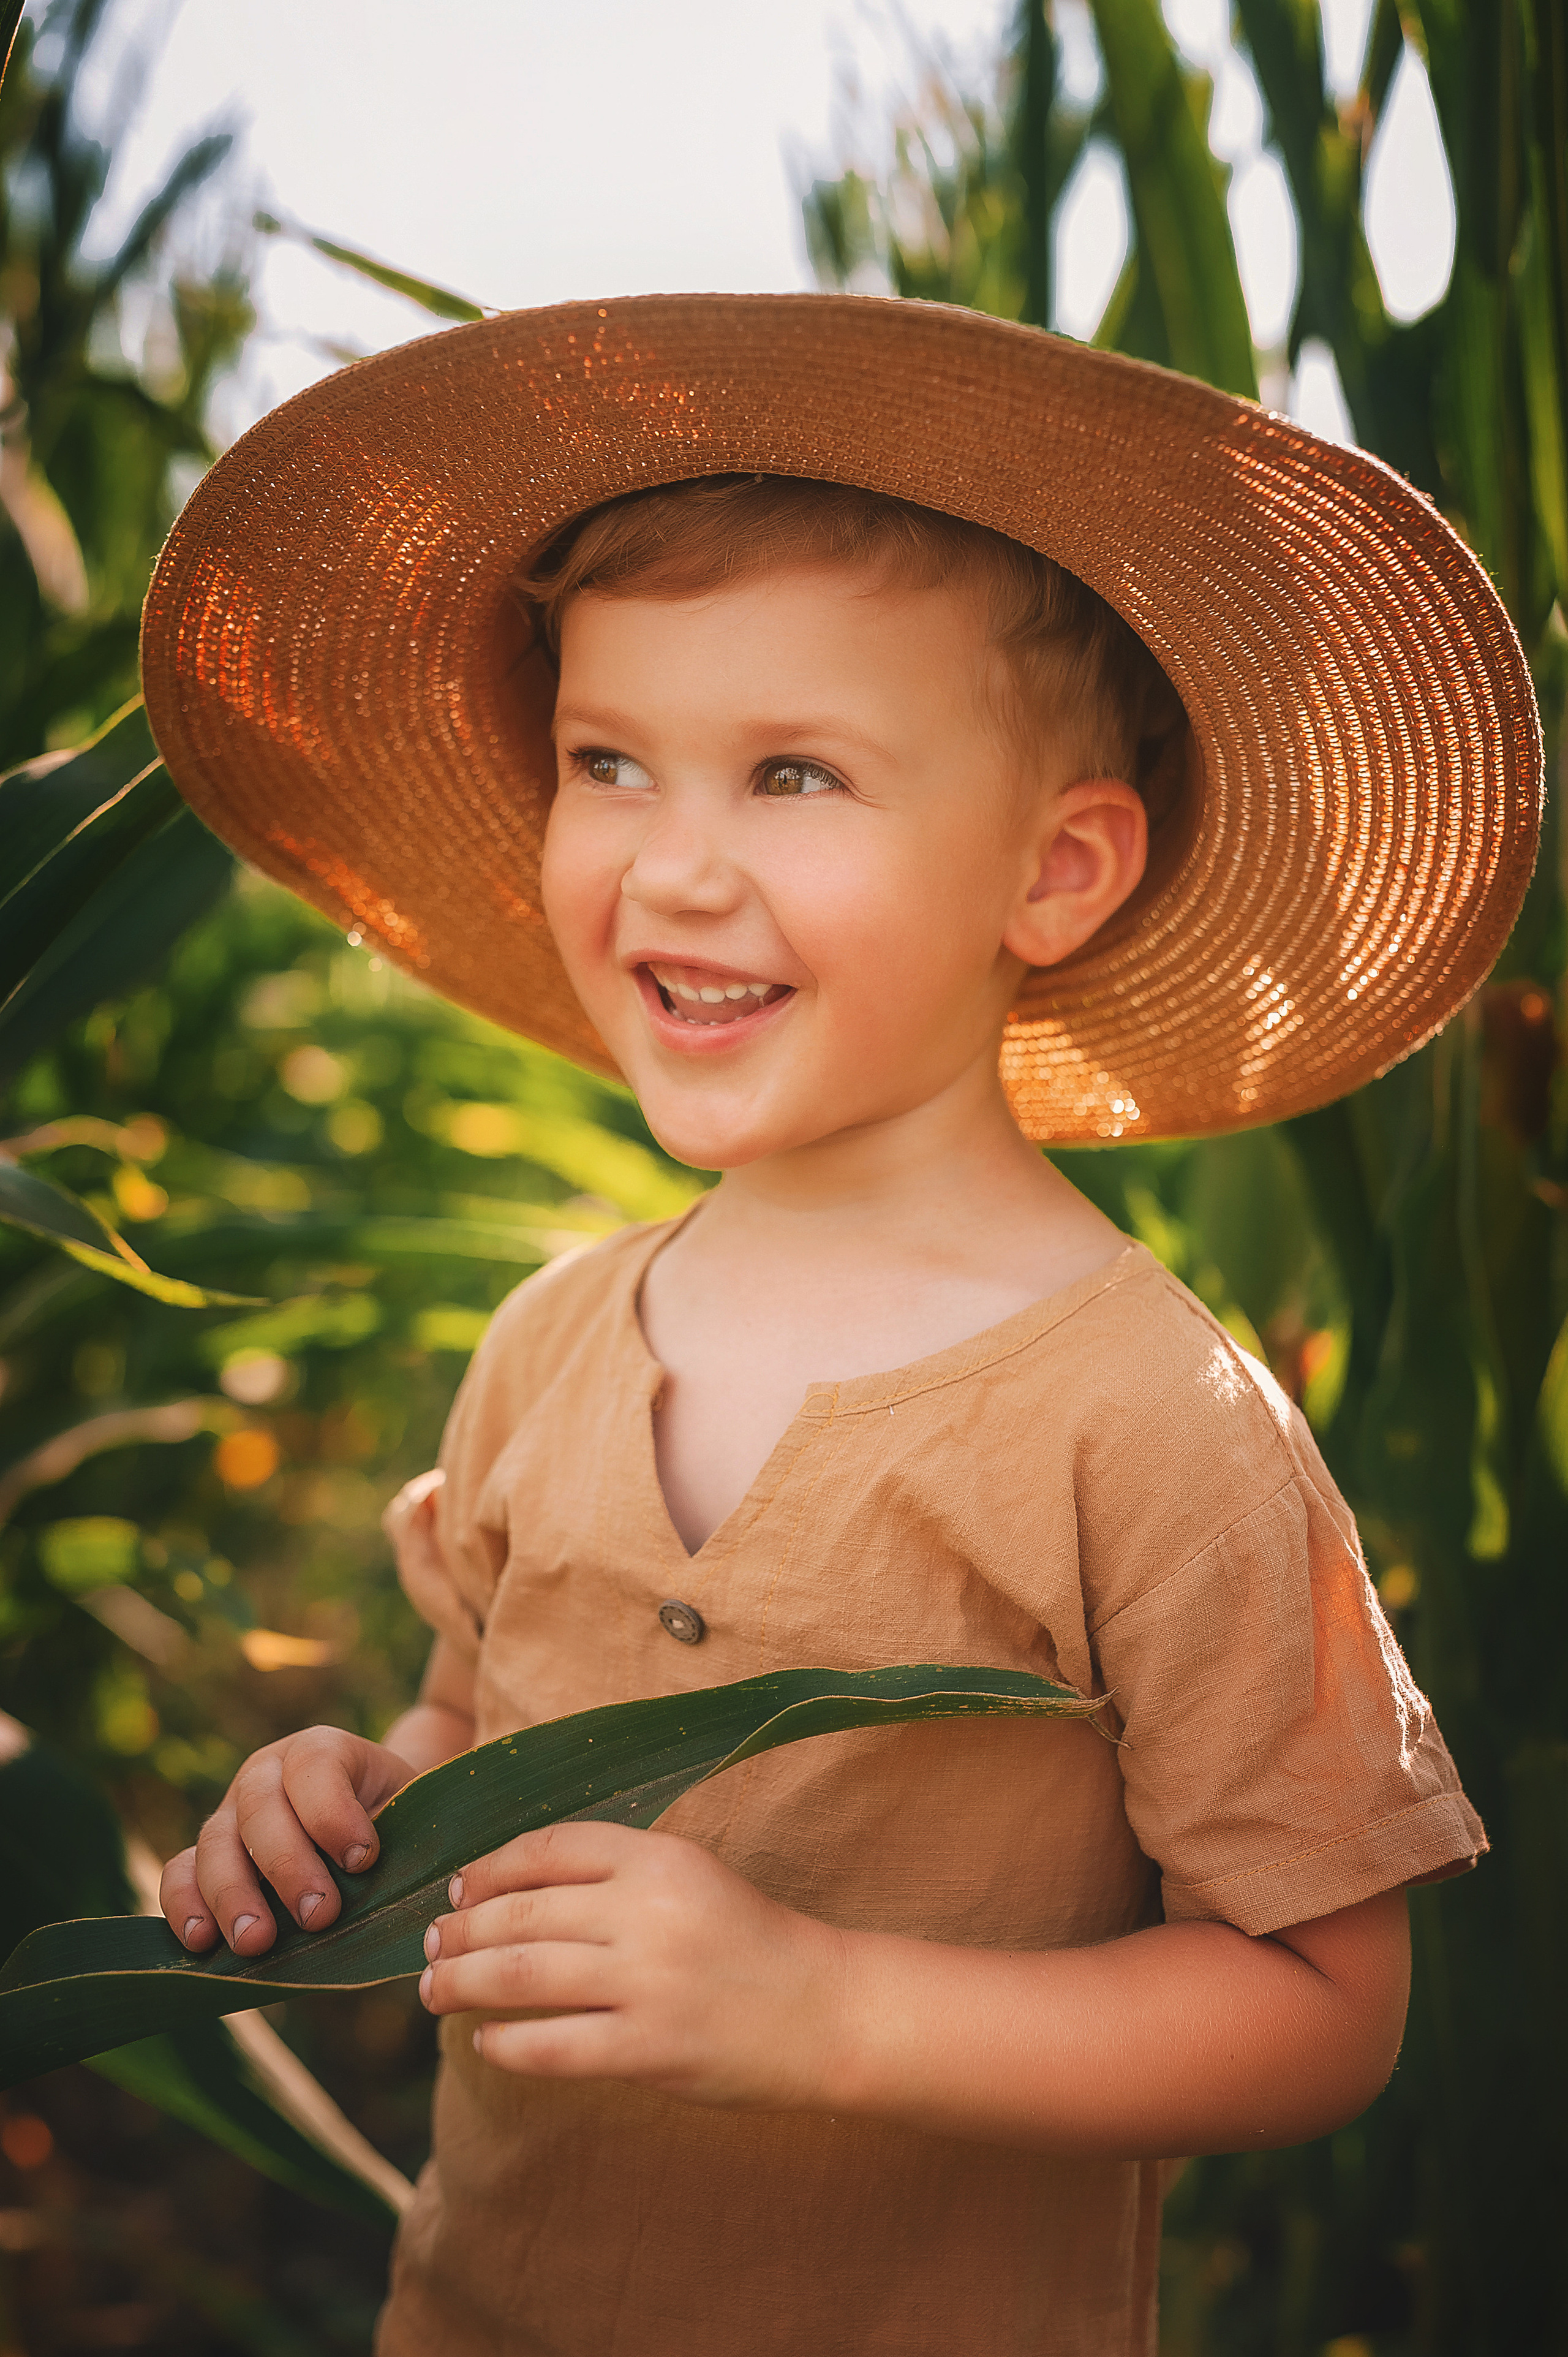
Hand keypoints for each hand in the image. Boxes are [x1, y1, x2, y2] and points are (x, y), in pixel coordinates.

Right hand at [159, 1727, 416, 1955]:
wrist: (374, 1820)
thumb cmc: (396, 1820)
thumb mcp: (409, 1814)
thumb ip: (401, 1842)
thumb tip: (393, 1892)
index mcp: (320, 1750)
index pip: (316, 1766)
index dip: (334, 1812)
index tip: (363, 1860)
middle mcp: (266, 1773)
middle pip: (261, 1808)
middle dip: (288, 1865)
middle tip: (319, 1915)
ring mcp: (230, 1812)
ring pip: (215, 1842)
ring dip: (233, 1894)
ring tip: (256, 1942)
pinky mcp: (206, 1855)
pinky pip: (180, 1872)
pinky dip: (184, 1905)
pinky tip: (201, 1942)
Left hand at [418, 1822, 847, 2109]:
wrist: (821, 2009)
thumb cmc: (745, 1940)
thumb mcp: (688, 1878)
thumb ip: (613, 1875)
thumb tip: (507, 1889)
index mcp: (659, 1858)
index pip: (546, 1849)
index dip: (487, 1869)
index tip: (456, 1889)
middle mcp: (648, 1912)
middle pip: (520, 1913)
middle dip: (459, 1929)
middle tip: (429, 1945)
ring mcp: (648, 1982)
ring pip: (521, 1976)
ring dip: (462, 1983)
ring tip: (434, 1991)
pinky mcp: (648, 2049)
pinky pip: (550, 2046)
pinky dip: (505, 2043)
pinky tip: (487, 2041)